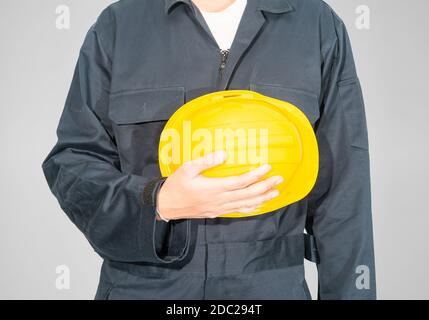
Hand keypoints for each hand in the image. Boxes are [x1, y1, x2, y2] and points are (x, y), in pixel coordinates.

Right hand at [156, 151, 282, 219]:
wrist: (167, 205)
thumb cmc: (177, 185)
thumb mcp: (187, 169)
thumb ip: (206, 161)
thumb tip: (223, 154)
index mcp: (213, 188)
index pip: (240, 182)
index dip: (255, 176)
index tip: (267, 167)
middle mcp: (220, 200)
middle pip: (247, 194)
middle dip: (265, 186)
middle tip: (279, 179)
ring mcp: (220, 208)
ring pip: (246, 204)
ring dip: (262, 198)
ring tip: (275, 192)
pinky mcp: (218, 212)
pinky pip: (238, 211)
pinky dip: (251, 208)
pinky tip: (259, 204)